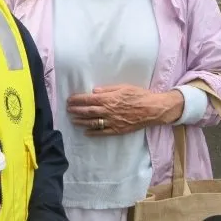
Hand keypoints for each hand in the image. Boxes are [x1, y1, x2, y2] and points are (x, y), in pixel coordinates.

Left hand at [66, 85, 183, 135]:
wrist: (153, 109)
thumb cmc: (139, 95)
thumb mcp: (123, 87)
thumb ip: (108, 89)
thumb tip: (94, 91)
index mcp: (108, 99)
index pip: (88, 100)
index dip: (77, 100)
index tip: (69, 100)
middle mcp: (108, 111)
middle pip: (87, 111)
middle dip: (76, 110)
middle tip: (68, 110)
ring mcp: (112, 122)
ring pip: (92, 123)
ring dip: (81, 122)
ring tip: (73, 120)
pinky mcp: (117, 130)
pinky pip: (102, 133)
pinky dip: (93, 133)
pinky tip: (86, 132)